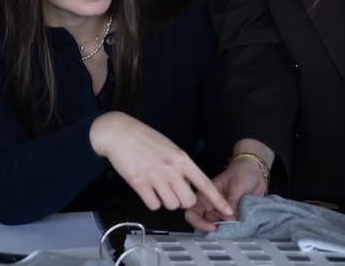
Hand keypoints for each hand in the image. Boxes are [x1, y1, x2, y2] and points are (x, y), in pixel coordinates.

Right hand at [90, 112, 233, 218]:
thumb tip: (187, 183)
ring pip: (171, 205)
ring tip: (157, 189)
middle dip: (182, 200)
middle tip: (173, 192)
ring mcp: (155, 177)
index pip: (205, 183)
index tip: (227, 211)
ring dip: (166, 201)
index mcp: (181, 158)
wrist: (117, 132)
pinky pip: (153, 205)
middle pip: (188, 200)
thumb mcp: (168, 146)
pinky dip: (152, 201)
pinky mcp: (139, 183)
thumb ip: (180, 164)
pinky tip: (147, 190)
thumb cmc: (142, 137)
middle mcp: (171, 169)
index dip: (217, 200)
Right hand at [185, 140, 270, 231]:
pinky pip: (231, 227)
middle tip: (226, 232)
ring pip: (219, 226)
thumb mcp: (236, 186)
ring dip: (226, 230)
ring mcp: (223, 212)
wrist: (257, 173)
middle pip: (205, 222)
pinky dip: (235, 230)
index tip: (213, 228)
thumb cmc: (242, 173)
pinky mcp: (234, 216)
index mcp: (206, 195)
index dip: (198, 222)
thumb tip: (230, 219)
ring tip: (237, 230)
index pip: (193, 211)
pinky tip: (242, 229)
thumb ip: (232, 202)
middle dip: (214, 229)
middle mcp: (212, 206)